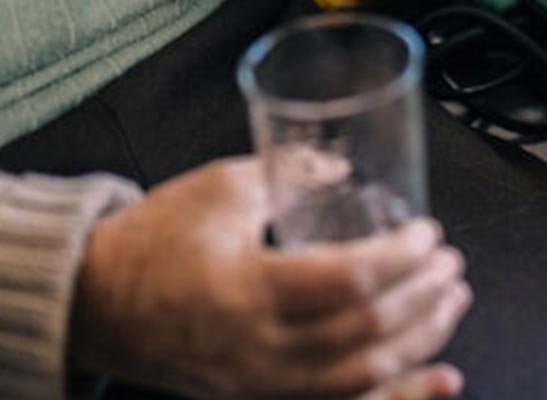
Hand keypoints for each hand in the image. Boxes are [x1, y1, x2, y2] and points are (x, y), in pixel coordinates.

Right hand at [71, 157, 470, 398]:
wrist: (95, 302)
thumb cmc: (154, 239)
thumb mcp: (221, 188)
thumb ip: (289, 174)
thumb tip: (347, 169)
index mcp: (246, 290)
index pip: (350, 282)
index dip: (402, 258)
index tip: (428, 233)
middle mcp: (258, 350)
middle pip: (367, 332)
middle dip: (422, 295)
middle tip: (450, 263)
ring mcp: (260, 385)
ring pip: (365, 376)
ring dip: (422, 340)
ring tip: (451, 303)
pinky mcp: (261, 398)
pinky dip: (399, 394)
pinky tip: (441, 380)